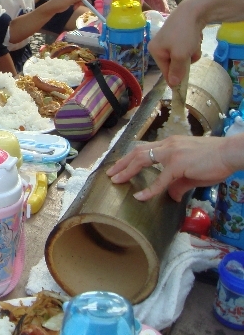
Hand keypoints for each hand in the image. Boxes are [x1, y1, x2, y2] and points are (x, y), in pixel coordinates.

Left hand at [106, 136, 232, 201]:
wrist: (231, 153)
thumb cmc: (215, 161)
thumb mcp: (193, 174)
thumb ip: (179, 184)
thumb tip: (171, 196)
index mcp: (170, 144)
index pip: (144, 149)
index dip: (129, 158)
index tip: (119, 166)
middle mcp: (167, 145)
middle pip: (137, 151)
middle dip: (121, 163)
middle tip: (110, 173)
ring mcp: (171, 153)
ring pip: (141, 159)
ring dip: (126, 170)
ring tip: (115, 180)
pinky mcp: (178, 165)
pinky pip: (160, 179)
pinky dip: (148, 189)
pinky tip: (140, 197)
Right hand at [148, 0, 202, 85]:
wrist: (193, 10)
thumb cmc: (183, 34)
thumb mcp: (180, 55)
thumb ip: (177, 71)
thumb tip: (173, 84)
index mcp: (155, 51)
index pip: (165, 71)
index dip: (175, 77)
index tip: (185, 83)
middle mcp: (159, 46)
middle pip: (174, 63)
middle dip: (185, 61)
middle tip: (191, 53)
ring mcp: (168, 40)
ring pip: (182, 55)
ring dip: (191, 53)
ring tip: (194, 44)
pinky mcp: (178, 35)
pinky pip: (185, 47)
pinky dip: (192, 46)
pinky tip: (195, 38)